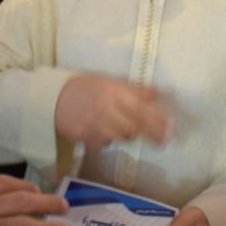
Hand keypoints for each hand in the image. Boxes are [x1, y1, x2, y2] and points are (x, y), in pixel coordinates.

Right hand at [54, 74, 172, 147]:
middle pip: (134, 127)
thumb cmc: (87, 88)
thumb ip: (134, 90)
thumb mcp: (111, 82)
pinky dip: (109, 139)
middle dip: (150, 133)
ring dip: (128, 133)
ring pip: (121, 137)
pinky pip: (105, 143)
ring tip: (125, 126)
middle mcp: (105, 109)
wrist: (54, 98)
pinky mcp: (85, 137)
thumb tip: (157, 93)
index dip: (157, 121)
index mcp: (113, 92)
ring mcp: (95, 125)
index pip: (141, 109)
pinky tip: (105, 131)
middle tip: (163, 138)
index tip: (171, 129)